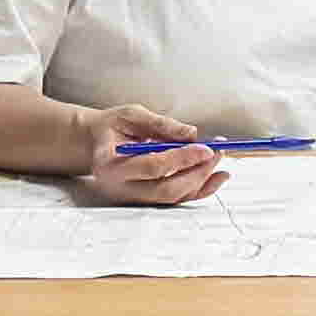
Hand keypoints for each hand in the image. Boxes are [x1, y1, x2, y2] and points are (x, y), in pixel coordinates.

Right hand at [75, 106, 227, 208]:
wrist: (94, 143)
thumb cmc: (111, 128)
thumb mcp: (131, 115)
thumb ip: (160, 124)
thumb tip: (191, 133)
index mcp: (110, 165)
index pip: (153, 166)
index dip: (183, 158)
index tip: (207, 148)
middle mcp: (120, 188)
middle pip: (166, 189)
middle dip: (197, 173)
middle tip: (217, 154)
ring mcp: (132, 198)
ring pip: (173, 197)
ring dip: (201, 181)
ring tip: (221, 164)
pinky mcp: (145, 200)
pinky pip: (175, 199)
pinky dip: (198, 190)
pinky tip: (216, 178)